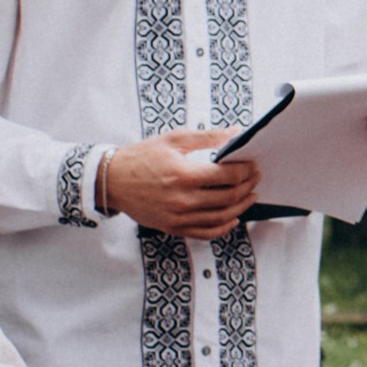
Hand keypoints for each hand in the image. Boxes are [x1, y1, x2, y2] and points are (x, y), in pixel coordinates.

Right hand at [100, 131, 260, 237]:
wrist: (112, 180)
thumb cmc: (141, 157)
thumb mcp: (173, 139)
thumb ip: (207, 137)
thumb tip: (235, 134)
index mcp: (185, 175)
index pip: (228, 177)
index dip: (246, 171)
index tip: (252, 165)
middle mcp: (183, 200)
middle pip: (229, 197)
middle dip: (247, 186)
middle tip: (255, 178)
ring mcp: (178, 217)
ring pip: (221, 217)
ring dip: (241, 207)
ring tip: (250, 196)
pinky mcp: (173, 227)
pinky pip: (205, 233)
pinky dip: (223, 228)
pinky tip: (232, 219)